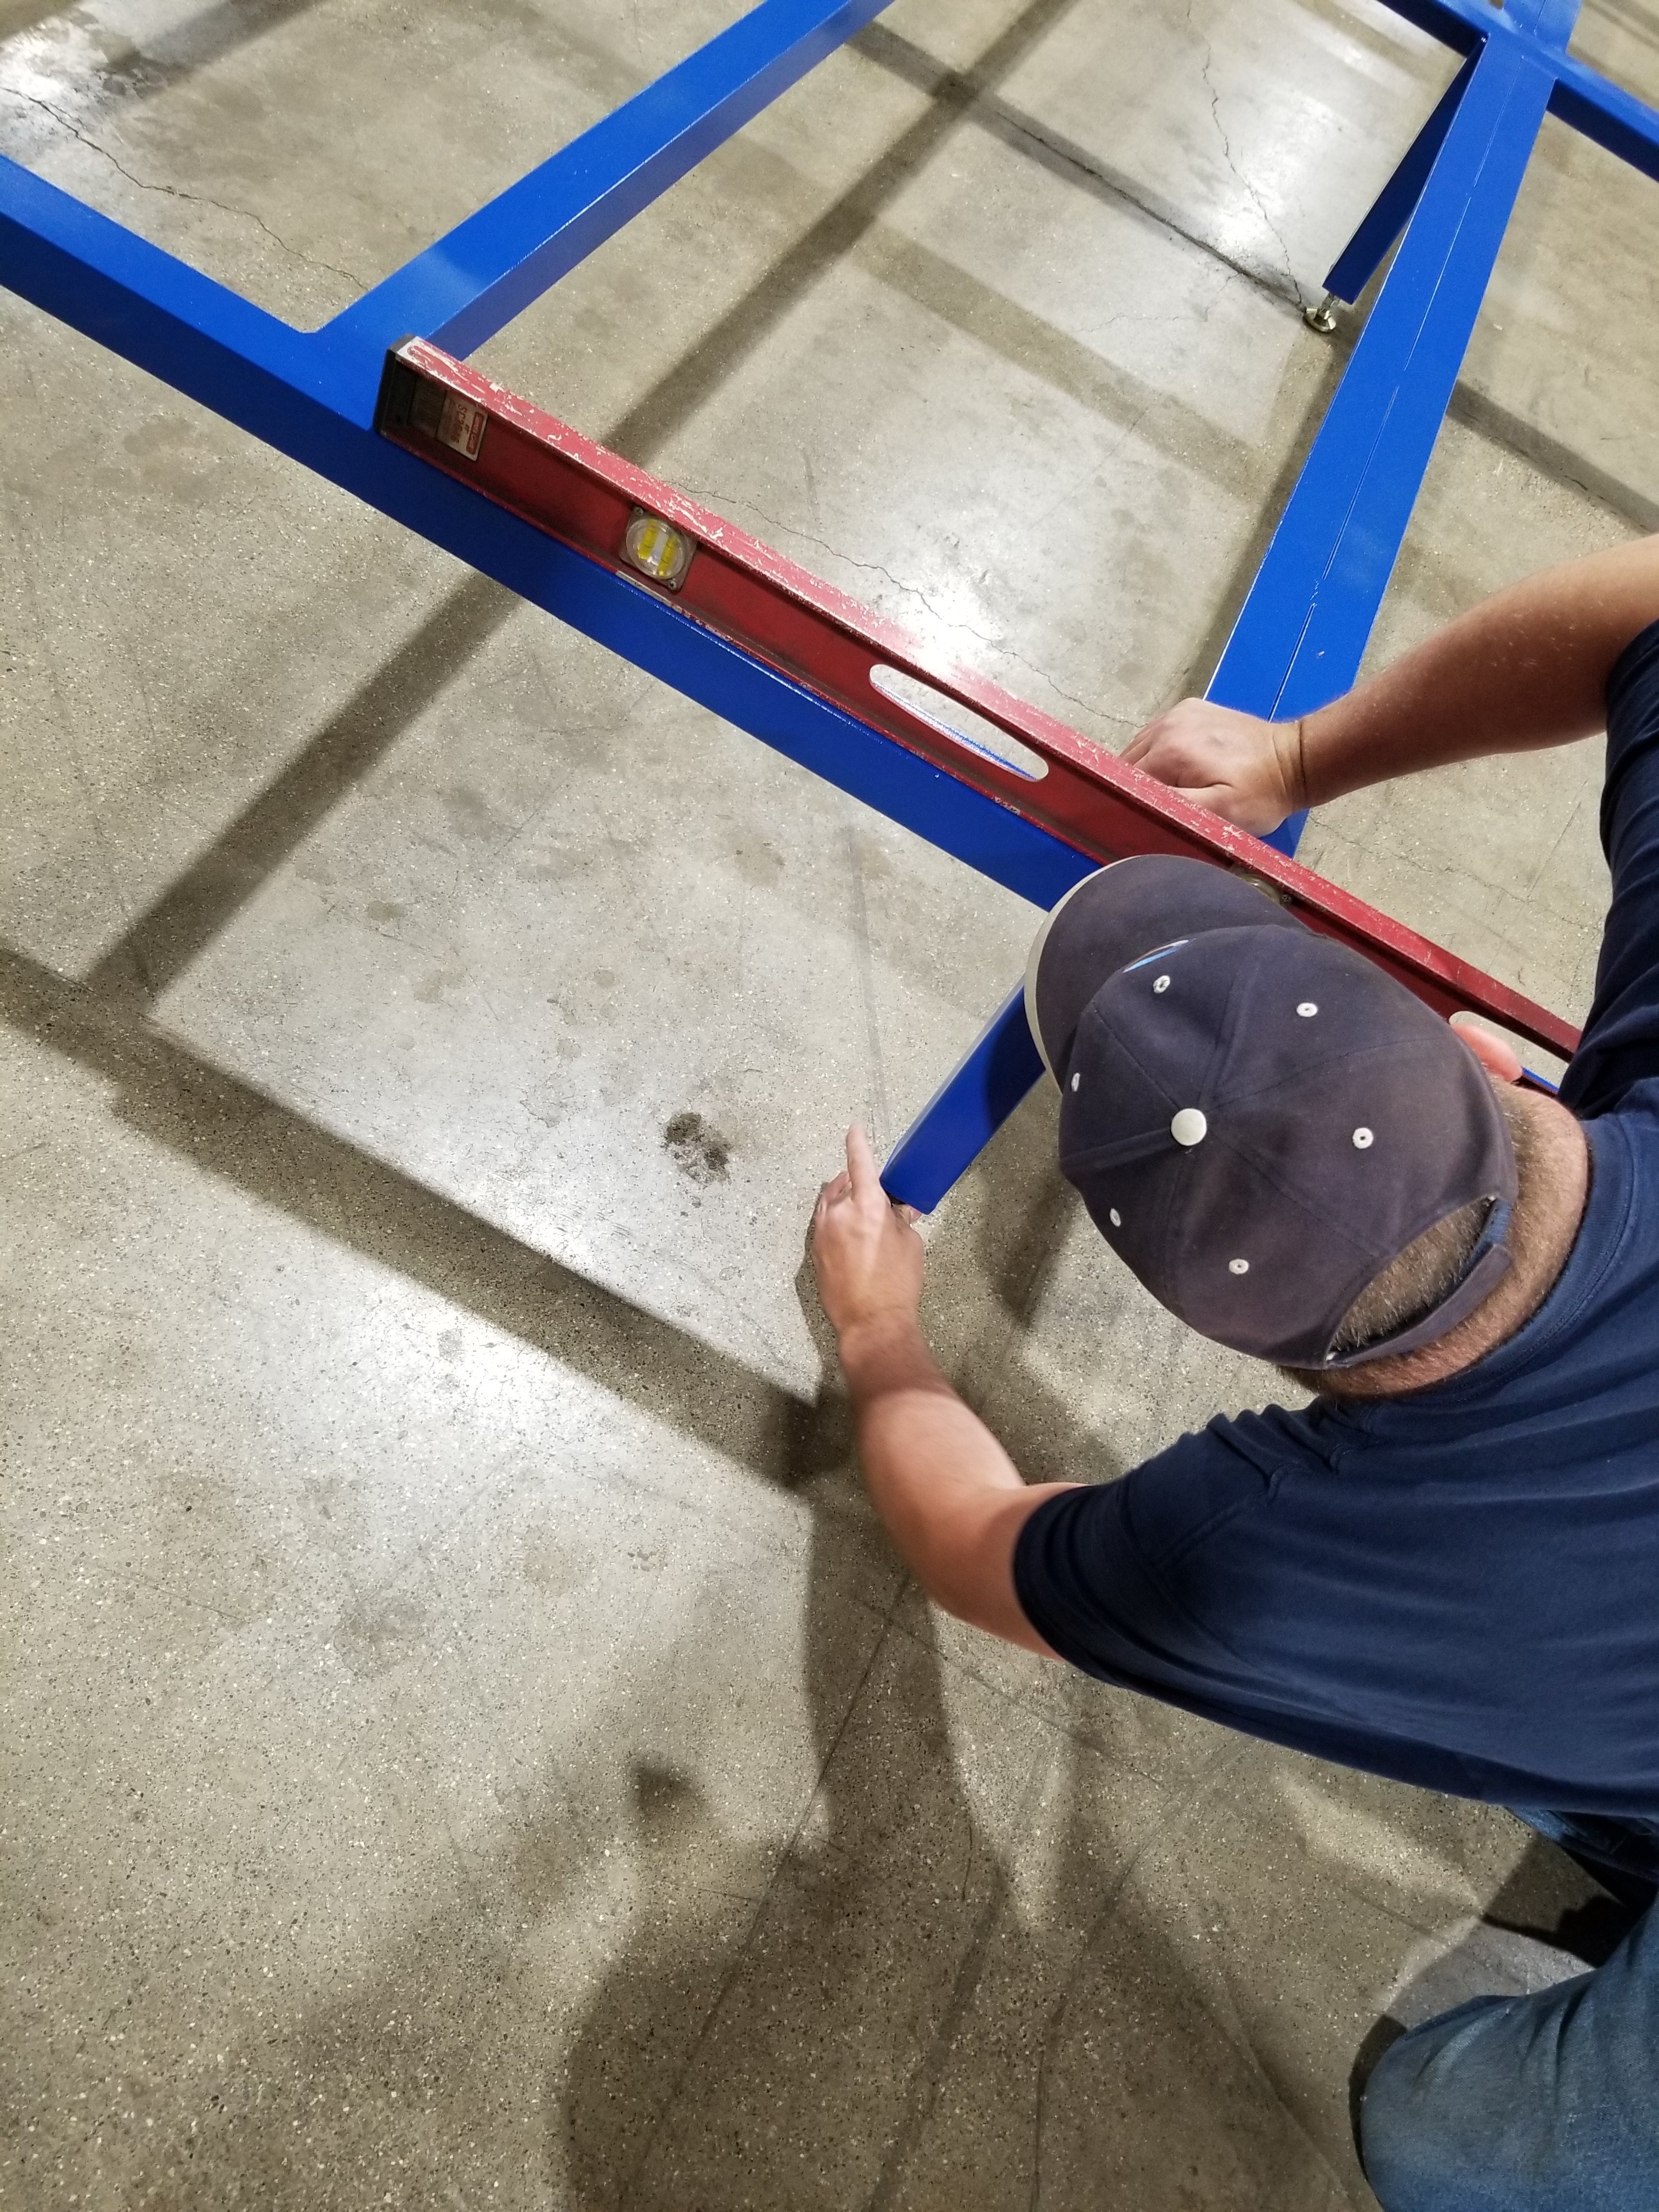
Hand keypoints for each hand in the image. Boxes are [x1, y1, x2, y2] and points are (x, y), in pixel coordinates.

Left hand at [811, 1127, 924, 1339]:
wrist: (871, 1322)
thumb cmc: (897, 1283)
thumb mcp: (910, 1245)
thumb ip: (900, 1220)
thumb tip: (898, 1210)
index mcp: (867, 1206)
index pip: (860, 1163)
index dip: (857, 1142)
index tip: (854, 1129)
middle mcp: (839, 1214)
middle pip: (842, 1183)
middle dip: (855, 1181)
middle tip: (874, 1192)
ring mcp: (822, 1233)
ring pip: (829, 1203)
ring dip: (843, 1200)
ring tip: (861, 1213)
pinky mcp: (814, 1251)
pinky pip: (823, 1225)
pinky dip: (836, 1221)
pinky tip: (851, 1237)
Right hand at [1123, 698, 1304, 834]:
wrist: (1294, 759)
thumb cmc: (1261, 794)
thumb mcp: (1219, 814)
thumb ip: (1172, 807)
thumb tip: (1135, 804)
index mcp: (1169, 751)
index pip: (1127, 783)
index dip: (1132, 804)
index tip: (1147, 819)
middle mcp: (1166, 725)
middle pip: (1129, 764)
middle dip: (1139, 788)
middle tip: (1165, 808)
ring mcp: (1177, 713)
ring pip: (1140, 749)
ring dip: (1147, 771)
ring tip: (1174, 789)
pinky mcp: (1189, 709)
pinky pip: (1157, 736)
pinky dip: (1158, 754)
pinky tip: (1180, 769)